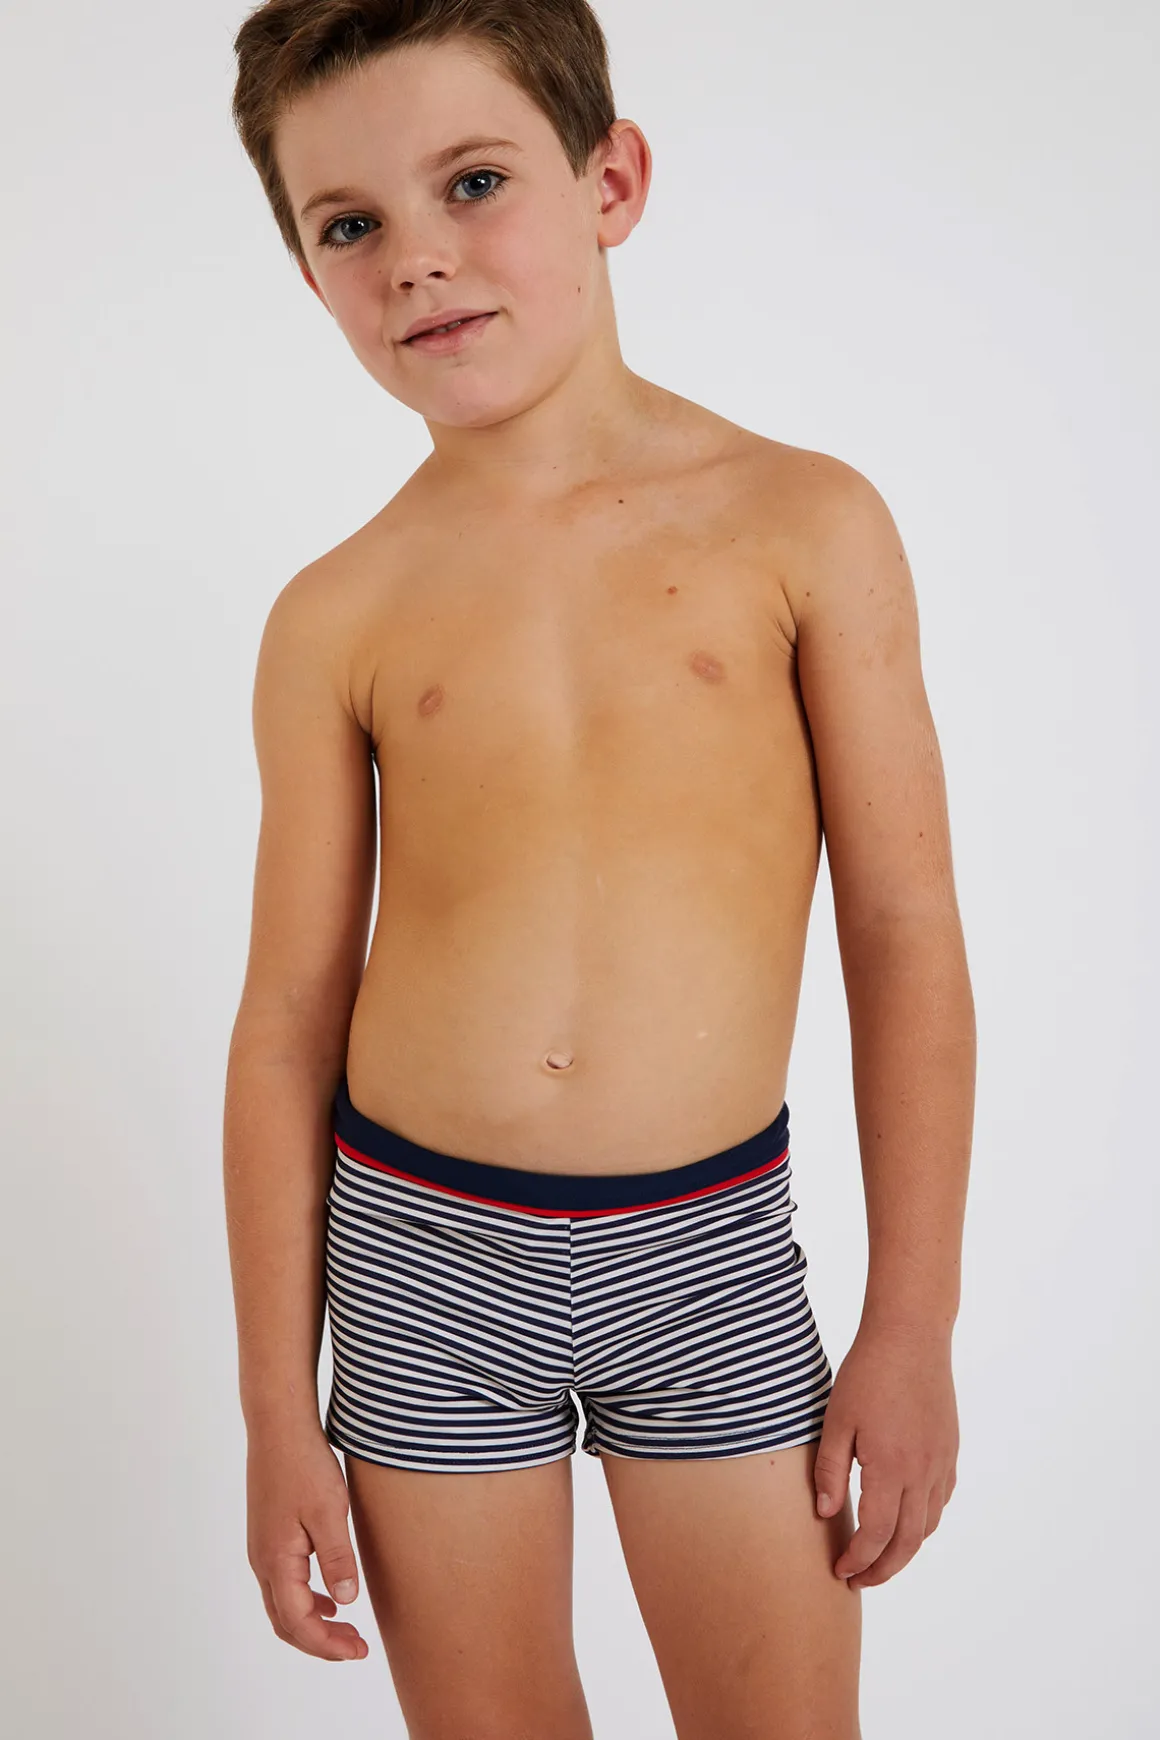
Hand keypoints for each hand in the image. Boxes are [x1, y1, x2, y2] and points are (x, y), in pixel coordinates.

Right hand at [246, 1424, 369, 1660]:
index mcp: (276, 1561)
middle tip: (355, 1649)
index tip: (359, 1652)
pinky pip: (282, 1584)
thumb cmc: (305, 1465)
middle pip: (285, 1623)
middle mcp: (262, 1561)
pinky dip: (304, 1601)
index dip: (328, 1645)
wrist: (278, 1426)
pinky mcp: (268, 1535)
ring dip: (311, 1624)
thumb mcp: (329, 1512)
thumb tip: (346, 1604)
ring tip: (345, 1629)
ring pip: (281, 1605)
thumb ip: (338, 1559)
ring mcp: (261, 1548)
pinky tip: (329, 1597)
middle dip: (319, 1643)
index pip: (299, 1623)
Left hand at [812, 1324, 958, 1588]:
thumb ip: (830, 1470)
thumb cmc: (867, 1373)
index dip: (858, 1560)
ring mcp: (941, 1463)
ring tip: (880, 1558)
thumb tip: (826, 1514)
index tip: (840, 1570)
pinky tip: (907, 1520)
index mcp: (890, 1468)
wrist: (911, 1336)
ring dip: (905, 1550)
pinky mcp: (950, 1450)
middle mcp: (922, 1473)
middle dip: (883, 1569)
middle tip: (859, 1580)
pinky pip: (941, 1500)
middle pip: (907, 1542)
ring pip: (928, 1526)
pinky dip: (925, 1522)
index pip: (876, 1535)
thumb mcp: (836, 1419)